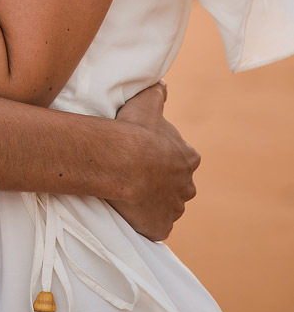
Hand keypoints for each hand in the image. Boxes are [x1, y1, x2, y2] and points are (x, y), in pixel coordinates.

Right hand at [111, 81, 199, 239]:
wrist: (122, 162)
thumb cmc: (135, 131)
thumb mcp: (148, 102)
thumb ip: (158, 93)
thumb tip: (163, 83)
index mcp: (188, 159)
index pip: (185, 160)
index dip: (168, 158)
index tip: (149, 155)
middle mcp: (187, 187)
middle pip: (177, 187)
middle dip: (163, 183)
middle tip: (139, 175)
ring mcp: (174, 210)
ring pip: (166, 208)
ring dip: (153, 203)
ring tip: (130, 194)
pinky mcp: (160, 229)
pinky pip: (154, 228)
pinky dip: (146, 223)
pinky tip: (131, 213)